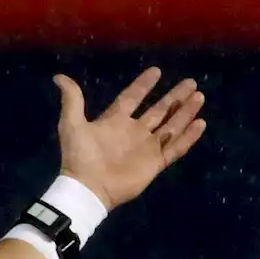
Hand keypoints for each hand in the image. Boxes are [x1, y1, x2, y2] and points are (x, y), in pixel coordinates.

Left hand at [53, 67, 205, 209]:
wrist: (88, 187)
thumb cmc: (80, 156)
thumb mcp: (71, 124)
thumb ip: (71, 100)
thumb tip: (58, 77)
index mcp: (114, 121)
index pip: (132, 98)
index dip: (143, 85)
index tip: (157, 71)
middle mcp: (133, 132)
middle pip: (158, 110)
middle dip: (174, 97)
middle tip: (191, 82)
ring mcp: (146, 148)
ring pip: (171, 126)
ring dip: (185, 112)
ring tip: (199, 96)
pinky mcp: (155, 163)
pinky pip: (175, 148)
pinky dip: (188, 137)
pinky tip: (201, 123)